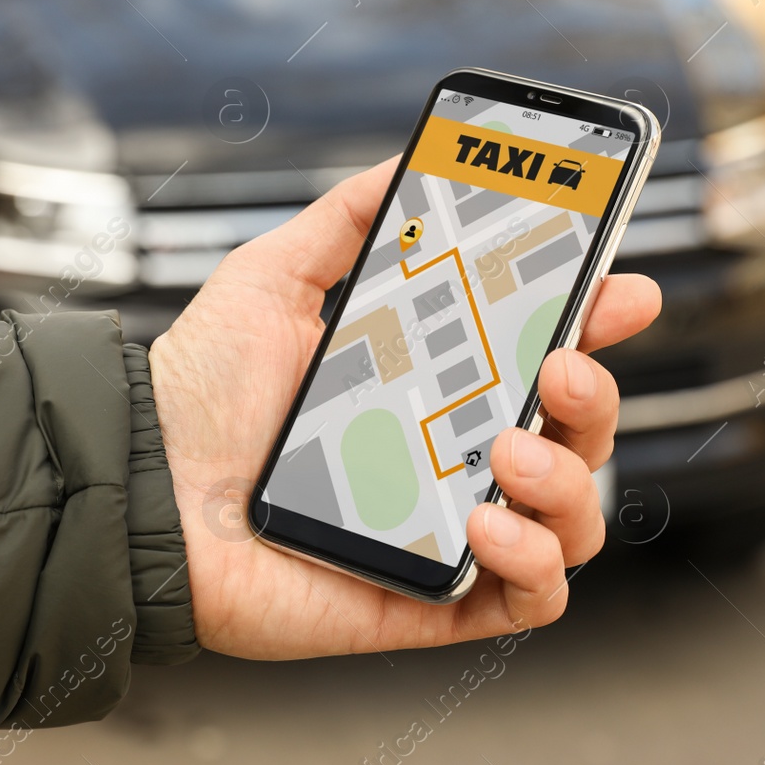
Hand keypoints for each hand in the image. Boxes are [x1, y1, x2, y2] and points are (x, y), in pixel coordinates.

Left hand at [148, 157, 660, 658]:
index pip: (548, 355)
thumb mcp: (276, 276)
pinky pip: (532, 601)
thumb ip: (349, 220)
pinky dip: (535, 564)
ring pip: (575, 519)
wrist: (141, 483)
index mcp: (439, 383)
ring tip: (511, 448)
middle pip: (582, 434)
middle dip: (599, 395)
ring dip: (571, 479)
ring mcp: (453, 528)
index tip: (622, 290)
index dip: (599, 324)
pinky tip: (486, 521)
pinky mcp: (434, 598)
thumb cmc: (203, 389)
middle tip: (563, 363)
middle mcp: (459, 455)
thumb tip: (410, 164)